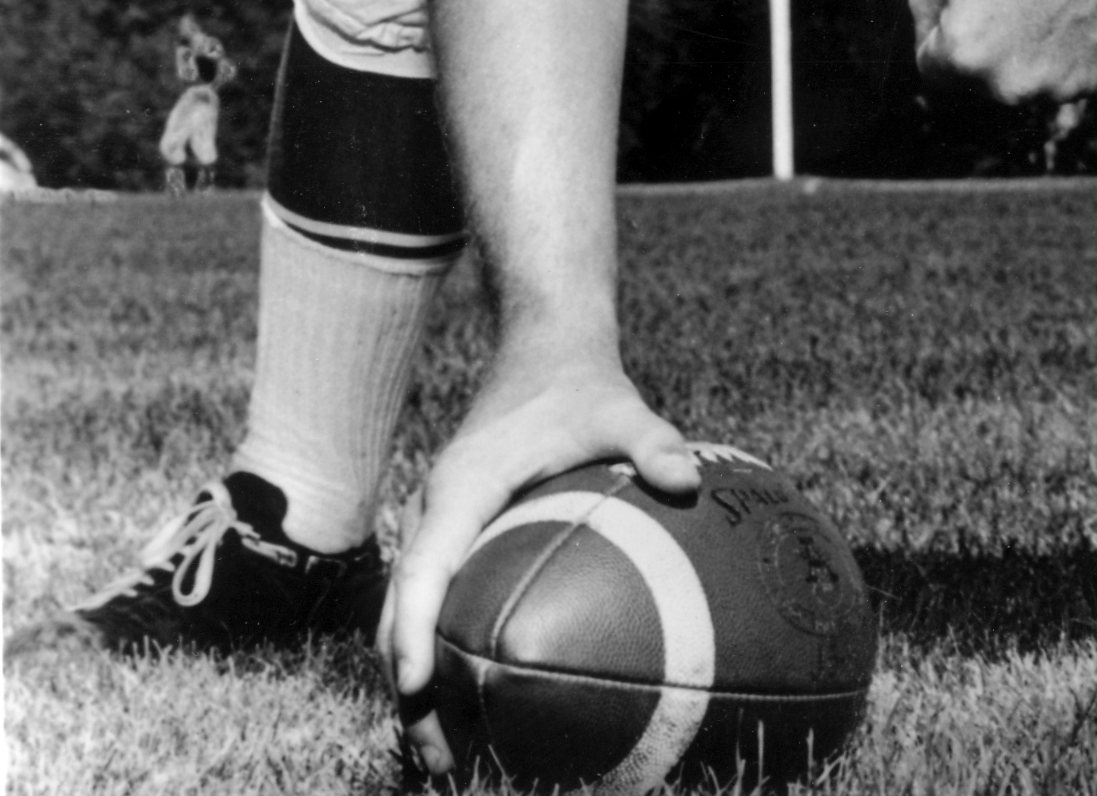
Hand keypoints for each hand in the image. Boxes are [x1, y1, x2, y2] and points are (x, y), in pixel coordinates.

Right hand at [384, 335, 699, 779]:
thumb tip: (691, 482)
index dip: (414, 629)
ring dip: (415, 679)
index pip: (423, 568)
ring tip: (450, 753)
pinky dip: (435, 650)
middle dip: (408, 686)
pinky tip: (477, 694)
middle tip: (440, 760)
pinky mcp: (449, 534)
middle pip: (398, 612)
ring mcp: (435, 525)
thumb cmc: (581, 385)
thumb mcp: (623, 409)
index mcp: (463, 489)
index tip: (415, 685)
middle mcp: (434, 511)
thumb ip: (654, 442)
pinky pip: (428, 602)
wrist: (543, 349)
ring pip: (404, 615)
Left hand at [909, 0, 1096, 103]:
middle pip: (982, 78)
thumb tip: (931, 33)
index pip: (932, 66)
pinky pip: (1075, 74)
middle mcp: (1013, 86)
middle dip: (986, 44)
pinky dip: (1075, 50)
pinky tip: (1084, 5)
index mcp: (965, 55)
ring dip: (1031, 51)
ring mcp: (1064, 88)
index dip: (941, 28)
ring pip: (1031, 79)